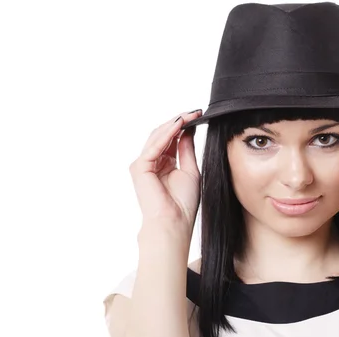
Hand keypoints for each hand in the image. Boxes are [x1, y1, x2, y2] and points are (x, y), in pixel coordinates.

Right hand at [129, 110, 201, 229]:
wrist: (175, 222)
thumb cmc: (183, 204)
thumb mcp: (190, 170)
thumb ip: (186, 149)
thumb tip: (188, 129)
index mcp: (163, 164)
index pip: (171, 139)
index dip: (183, 126)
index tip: (198, 115)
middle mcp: (151, 163)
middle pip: (163, 135)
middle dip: (179, 122)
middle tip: (194, 112)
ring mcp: (143, 164)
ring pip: (157, 137)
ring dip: (174, 124)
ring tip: (189, 115)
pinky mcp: (140, 167)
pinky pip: (155, 145)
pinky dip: (167, 134)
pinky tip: (179, 125)